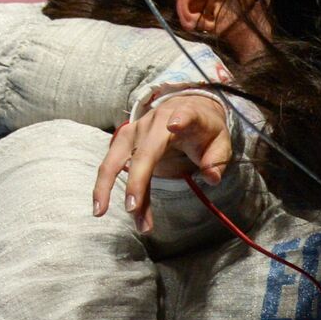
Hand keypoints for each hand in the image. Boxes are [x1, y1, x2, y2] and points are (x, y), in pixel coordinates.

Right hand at [93, 93, 231, 231]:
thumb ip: (217, 159)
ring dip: (106, 186)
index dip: (181, 120)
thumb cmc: (204, 130)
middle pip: (143, 152)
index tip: (175, 125)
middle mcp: (155, 122)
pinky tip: (102, 207)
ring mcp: (136, 130)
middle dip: (136, 180)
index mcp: (186, 116)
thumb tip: (212, 178)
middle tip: (132, 208)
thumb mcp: (220, 142)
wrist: (187, 108)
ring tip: (100, 212)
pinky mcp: (124, 140)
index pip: (184, 116)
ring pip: (115, 158)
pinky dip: (108, 187)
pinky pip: (114, 165)